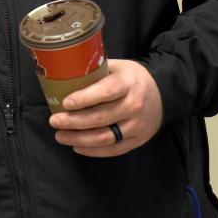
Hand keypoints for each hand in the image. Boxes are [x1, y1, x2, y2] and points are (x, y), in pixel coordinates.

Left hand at [49, 59, 163, 156]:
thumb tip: (61, 71)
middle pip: (101, 117)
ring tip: (60, 136)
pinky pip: (114, 149)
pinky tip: (76, 146)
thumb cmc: (129, 78)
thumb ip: (93, 70)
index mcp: (127, 83)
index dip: (85, 98)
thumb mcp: (115, 66)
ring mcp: (138, 125)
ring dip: (79, 138)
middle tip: (54, 121)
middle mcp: (135, 105)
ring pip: (106, 137)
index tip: (65, 103)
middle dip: (74, 121)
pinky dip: (93, 150)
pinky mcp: (138, 140)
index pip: (106, 92)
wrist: (163, 94)